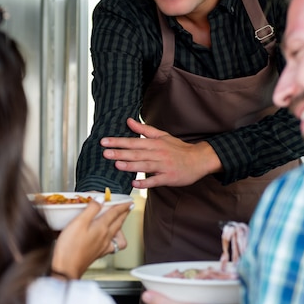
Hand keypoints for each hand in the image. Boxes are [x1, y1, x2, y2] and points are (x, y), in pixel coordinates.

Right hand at [52, 199, 131, 278]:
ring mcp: (103, 246)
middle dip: (124, 214)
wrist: (66, 268)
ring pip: (117, 234)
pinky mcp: (98, 254)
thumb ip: (91, 209)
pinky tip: (109, 238)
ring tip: (119, 221)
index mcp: (101, 227)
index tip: (128, 201)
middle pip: (118, 223)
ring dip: (120, 226)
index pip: (115, 213)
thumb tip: (100, 199)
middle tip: (128, 208)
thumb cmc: (70, 247)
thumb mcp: (78, 222)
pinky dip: (113, 240)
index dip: (122, 205)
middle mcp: (105, 237)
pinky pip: (112, 245)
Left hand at [101, 118, 222, 188]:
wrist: (198, 160)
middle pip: (136, 153)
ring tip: (117, 165)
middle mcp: (158, 153)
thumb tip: (128, 121)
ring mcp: (163, 166)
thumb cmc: (178, 148)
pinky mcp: (169, 177)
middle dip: (120, 153)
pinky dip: (145, 182)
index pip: (133, 141)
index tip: (104, 142)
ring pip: (145, 165)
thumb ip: (144, 129)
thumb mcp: (162, 136)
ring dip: (131, 165)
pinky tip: (134, 183)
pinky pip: (155, 180)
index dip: (118, 142)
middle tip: (105, 153)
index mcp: (155, 143)